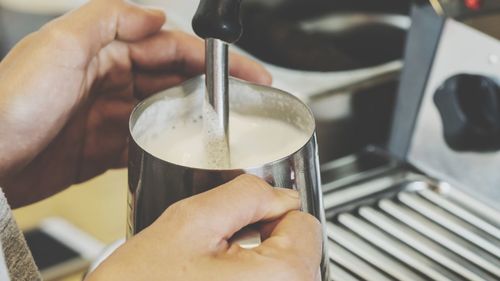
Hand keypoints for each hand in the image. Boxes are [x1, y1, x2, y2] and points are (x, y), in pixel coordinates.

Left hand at [0, 0, 270, 206]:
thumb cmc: (11, 105)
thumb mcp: (59, 45)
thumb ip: (109, 19)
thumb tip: (156, 15)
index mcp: (104, 52)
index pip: (172, 48)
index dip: (214, 58)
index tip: (246, 71)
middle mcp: (109, 81)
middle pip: (174, 80)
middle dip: (212, 89)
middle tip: (244, 103)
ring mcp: (107, 116)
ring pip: (163, 113)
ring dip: (192, 119)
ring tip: (222, 130)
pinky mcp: (101, 149)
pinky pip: (143, 144)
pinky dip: (164, 147)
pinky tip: (182, 152)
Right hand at [86, 175, 321, 280]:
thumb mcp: (190, 224)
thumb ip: (245, 195)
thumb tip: (280, 194)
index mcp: (284, 278)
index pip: (305, 223)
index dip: (269, 215)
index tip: (242, 224)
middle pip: (298, 251)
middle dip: (263, 242)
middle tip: (217, 253)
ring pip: (284, 274)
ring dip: (255, 267)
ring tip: (212, 275)